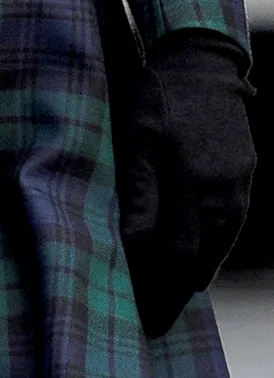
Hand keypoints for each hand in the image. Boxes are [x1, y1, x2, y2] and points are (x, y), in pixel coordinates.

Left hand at [119, 30, 255, 336]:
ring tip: (176, 292)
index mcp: (195, 182)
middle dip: (179, 288)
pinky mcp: (245, 179)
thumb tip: (132, 241)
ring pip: (220, 246)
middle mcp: (223, 193)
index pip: (178, 251)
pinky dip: (214, 248)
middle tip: (157, 314)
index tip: (145, 309)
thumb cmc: (161, 94)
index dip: (162, 285)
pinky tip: (199, 256)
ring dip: (198, 271)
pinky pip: (230, 227)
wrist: (205, 64)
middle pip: (202, 257)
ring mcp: (238, 188)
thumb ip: (139, 189)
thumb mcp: (139, 133)